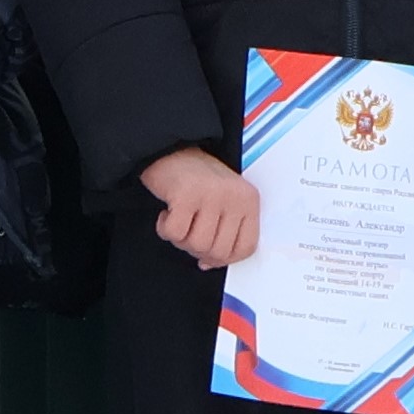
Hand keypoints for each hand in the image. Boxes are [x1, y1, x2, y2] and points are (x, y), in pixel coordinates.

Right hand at [141, 144, 260, 267]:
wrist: (169, 149)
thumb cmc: (197, 180)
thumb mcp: (222, 204)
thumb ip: (223, 234)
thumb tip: (209, 264)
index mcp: (248, 200)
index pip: (246, 248)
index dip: (224, 258)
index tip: (208, 255)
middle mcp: (234, 196)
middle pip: (219, 251)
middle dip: (198, 249)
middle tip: (188, 231)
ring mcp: (211, 194)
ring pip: (197, 245)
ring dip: (181, 239)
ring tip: (178, 219)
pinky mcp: (186, 194)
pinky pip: (175, 233)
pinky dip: (165, 229)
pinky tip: (166, 213)